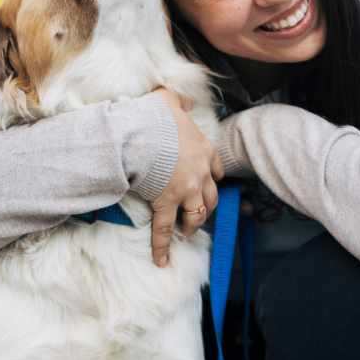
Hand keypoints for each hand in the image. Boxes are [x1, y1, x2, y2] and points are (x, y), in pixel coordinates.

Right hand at [148, 87, 223, 266]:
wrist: (142, 132)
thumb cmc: (154, 116)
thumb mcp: (170, 100)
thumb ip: (179, 100)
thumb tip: (182, 98)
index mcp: (204, 150)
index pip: (217, 169)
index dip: (214, 177)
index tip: (211, 182)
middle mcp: (200, 173)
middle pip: (211, 196)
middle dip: (206, 206)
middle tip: (198, 213)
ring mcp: (185, 190)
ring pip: (197, 214)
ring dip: (193, 225)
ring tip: (187, 234)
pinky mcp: (166, 203)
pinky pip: (164, 229)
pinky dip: (163, 247)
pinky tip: (163, 261)